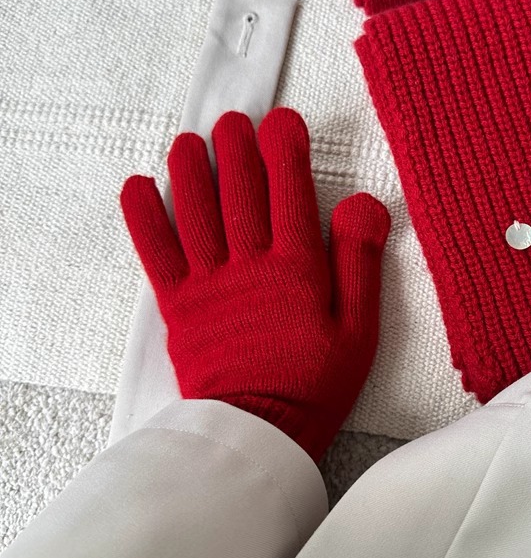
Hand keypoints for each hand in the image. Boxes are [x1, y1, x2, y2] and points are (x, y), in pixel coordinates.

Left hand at [120, 108, 389, 461]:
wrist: (258, 435)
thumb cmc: (315, 386)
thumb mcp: (360, 331)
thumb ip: (361, 263)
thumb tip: (365, 203)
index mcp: (297, 269)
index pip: (290, 192)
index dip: (285, 150)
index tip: (282, 122)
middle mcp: (250, 266)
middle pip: (240, 192)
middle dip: (236, 149)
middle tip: (233, 122)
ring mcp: (210, 285)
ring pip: (196, 213)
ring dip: (190, 172)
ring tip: (189, 143)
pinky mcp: (179, 306)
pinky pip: (157, 253)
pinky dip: (144, 218)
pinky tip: (138, 187)